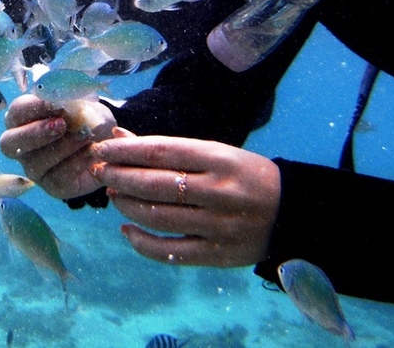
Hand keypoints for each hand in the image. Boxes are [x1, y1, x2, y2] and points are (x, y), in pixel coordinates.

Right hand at [0, 94, 115, 199]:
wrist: (105, 143)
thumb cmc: (84, 117)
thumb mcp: (79, 104)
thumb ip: (68, 102)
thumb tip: (62, 102)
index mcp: (21, 119)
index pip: (16, 111)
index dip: (34, 106)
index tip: (57, 102)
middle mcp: (20, 145)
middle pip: (8, 143)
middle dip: (34, 133)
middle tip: (61, 125)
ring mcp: (33, 168)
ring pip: (36, 162)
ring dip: (64, 147)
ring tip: (86, 134)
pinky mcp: (52, 185)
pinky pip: (59, 177)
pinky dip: (77, 162)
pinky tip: (91, 151)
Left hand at [90, 127, 280, 266]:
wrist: (293, 212)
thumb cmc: (244, 175)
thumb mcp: (214, 152)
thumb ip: (167, 148)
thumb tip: (119, 137)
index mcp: (220, 159)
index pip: (161, 151)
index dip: (125, 151)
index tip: (101, 149)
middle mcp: (220, 192)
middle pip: (155, 184)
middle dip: (120, 177)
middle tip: (100, 172)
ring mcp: (219, 226)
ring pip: (158, 217)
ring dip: (127, 205)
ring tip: (114, 194)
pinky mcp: (218, 255)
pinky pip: (170, 252)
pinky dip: (142, 242)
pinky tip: (127, 229)